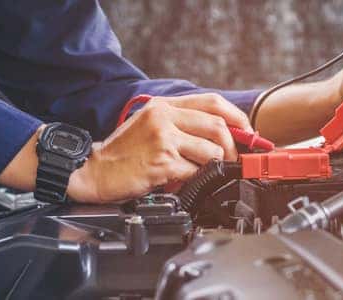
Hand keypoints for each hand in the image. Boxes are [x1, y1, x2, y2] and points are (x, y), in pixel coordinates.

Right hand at [67, 93, 251, 202]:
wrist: (95, 171)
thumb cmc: (123, 153)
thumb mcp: (150, 125)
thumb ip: (181, 124)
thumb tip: (221, 133)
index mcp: (163, 106)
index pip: (213, 102)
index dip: (237, 117)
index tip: (248, 132)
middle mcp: (164, 118)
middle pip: (218, 125)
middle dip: (233, 146)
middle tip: (232, 159)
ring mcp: (163, 140)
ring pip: (211, 151)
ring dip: (214, 165)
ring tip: (203, 172)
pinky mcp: (162, 163)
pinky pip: (196, 171)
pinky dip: (196, 178)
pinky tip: (184, 179)